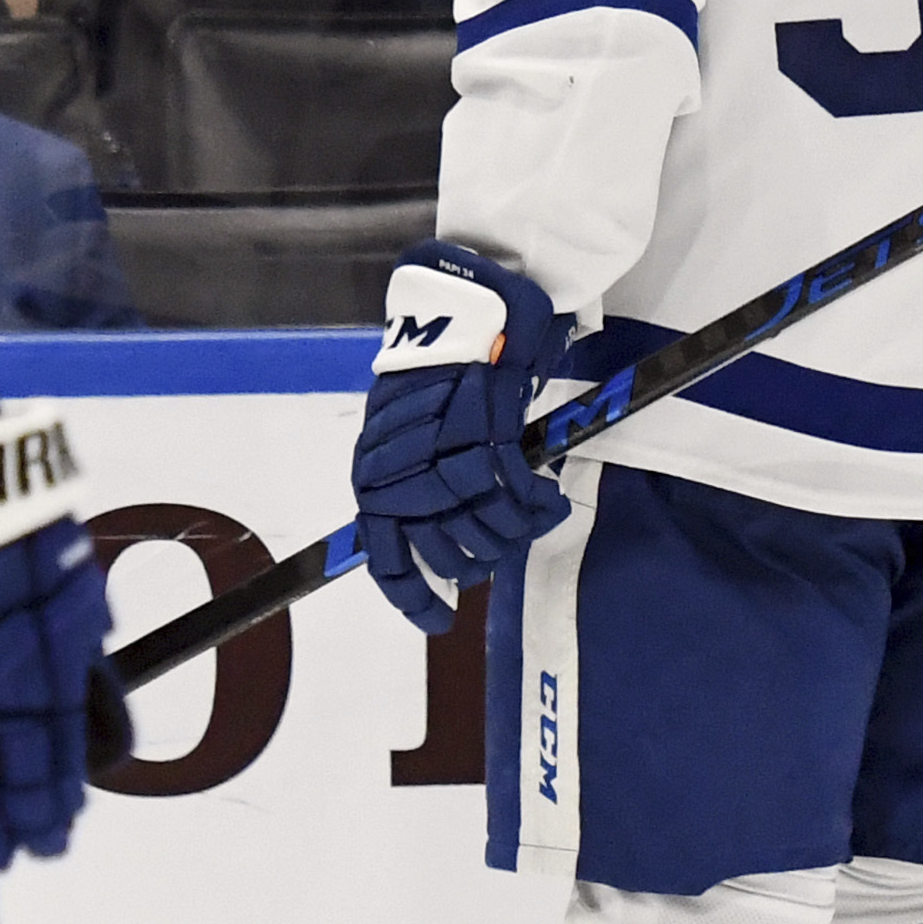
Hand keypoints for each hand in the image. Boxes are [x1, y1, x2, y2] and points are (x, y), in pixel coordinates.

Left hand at [350, 242, 573, 632]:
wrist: (466, 301)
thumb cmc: (442, 362)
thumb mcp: (409, 428)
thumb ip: (415, 478)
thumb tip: (438, 532)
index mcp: (373, 475)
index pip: (387, 560)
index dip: (414, 598)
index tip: (440, 623)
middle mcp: (401, 474)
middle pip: (448, 555)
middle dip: (482, 558)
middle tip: (506, 541)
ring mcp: (444, 458)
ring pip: (487, 534)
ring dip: (515, 535)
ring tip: (530, 519)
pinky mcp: (487, 438)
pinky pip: (518, 500)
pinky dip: (538, 509)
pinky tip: (549, 503)